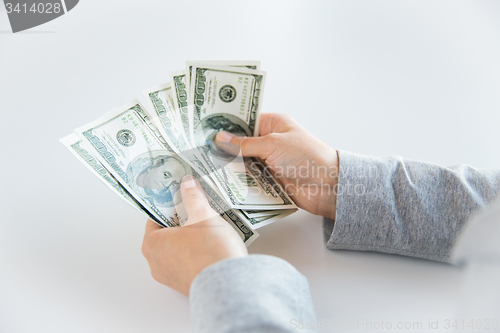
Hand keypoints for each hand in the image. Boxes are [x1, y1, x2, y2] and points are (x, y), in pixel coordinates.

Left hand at [142, 175, 247, 295]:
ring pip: (177, 250)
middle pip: (166, 234)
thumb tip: (188, 183)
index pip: (155, 218)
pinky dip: (196, 254)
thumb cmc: (210, 251)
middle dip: (182, 222)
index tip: (181, 198)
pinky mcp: (186, 286)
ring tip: (208, 229)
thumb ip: (193, 196)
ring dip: (190, 239)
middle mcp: (156, 263)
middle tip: (197, 211)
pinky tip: (211, 246)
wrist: (230, 284)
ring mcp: (170, 277)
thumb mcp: (203, 214)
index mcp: (152, 244)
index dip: (170, 205)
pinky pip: (188, 264)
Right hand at [216, 113, 338, 219]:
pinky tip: (222, 182)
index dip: (227, 122)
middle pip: (241, 142)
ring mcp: (269, 161)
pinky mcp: (269, 180)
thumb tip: (220, 138)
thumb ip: (244, 144)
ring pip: (243, 162)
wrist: (327, 185)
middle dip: (224, 147)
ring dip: (230, 166)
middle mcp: (269, 141)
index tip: (206, 126)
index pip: (245, 119)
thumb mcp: (272, 144)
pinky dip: (239, 181)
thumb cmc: (307, 157)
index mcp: (273, 124)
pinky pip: (249, 179)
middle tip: (200, 149)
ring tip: (206, 166)